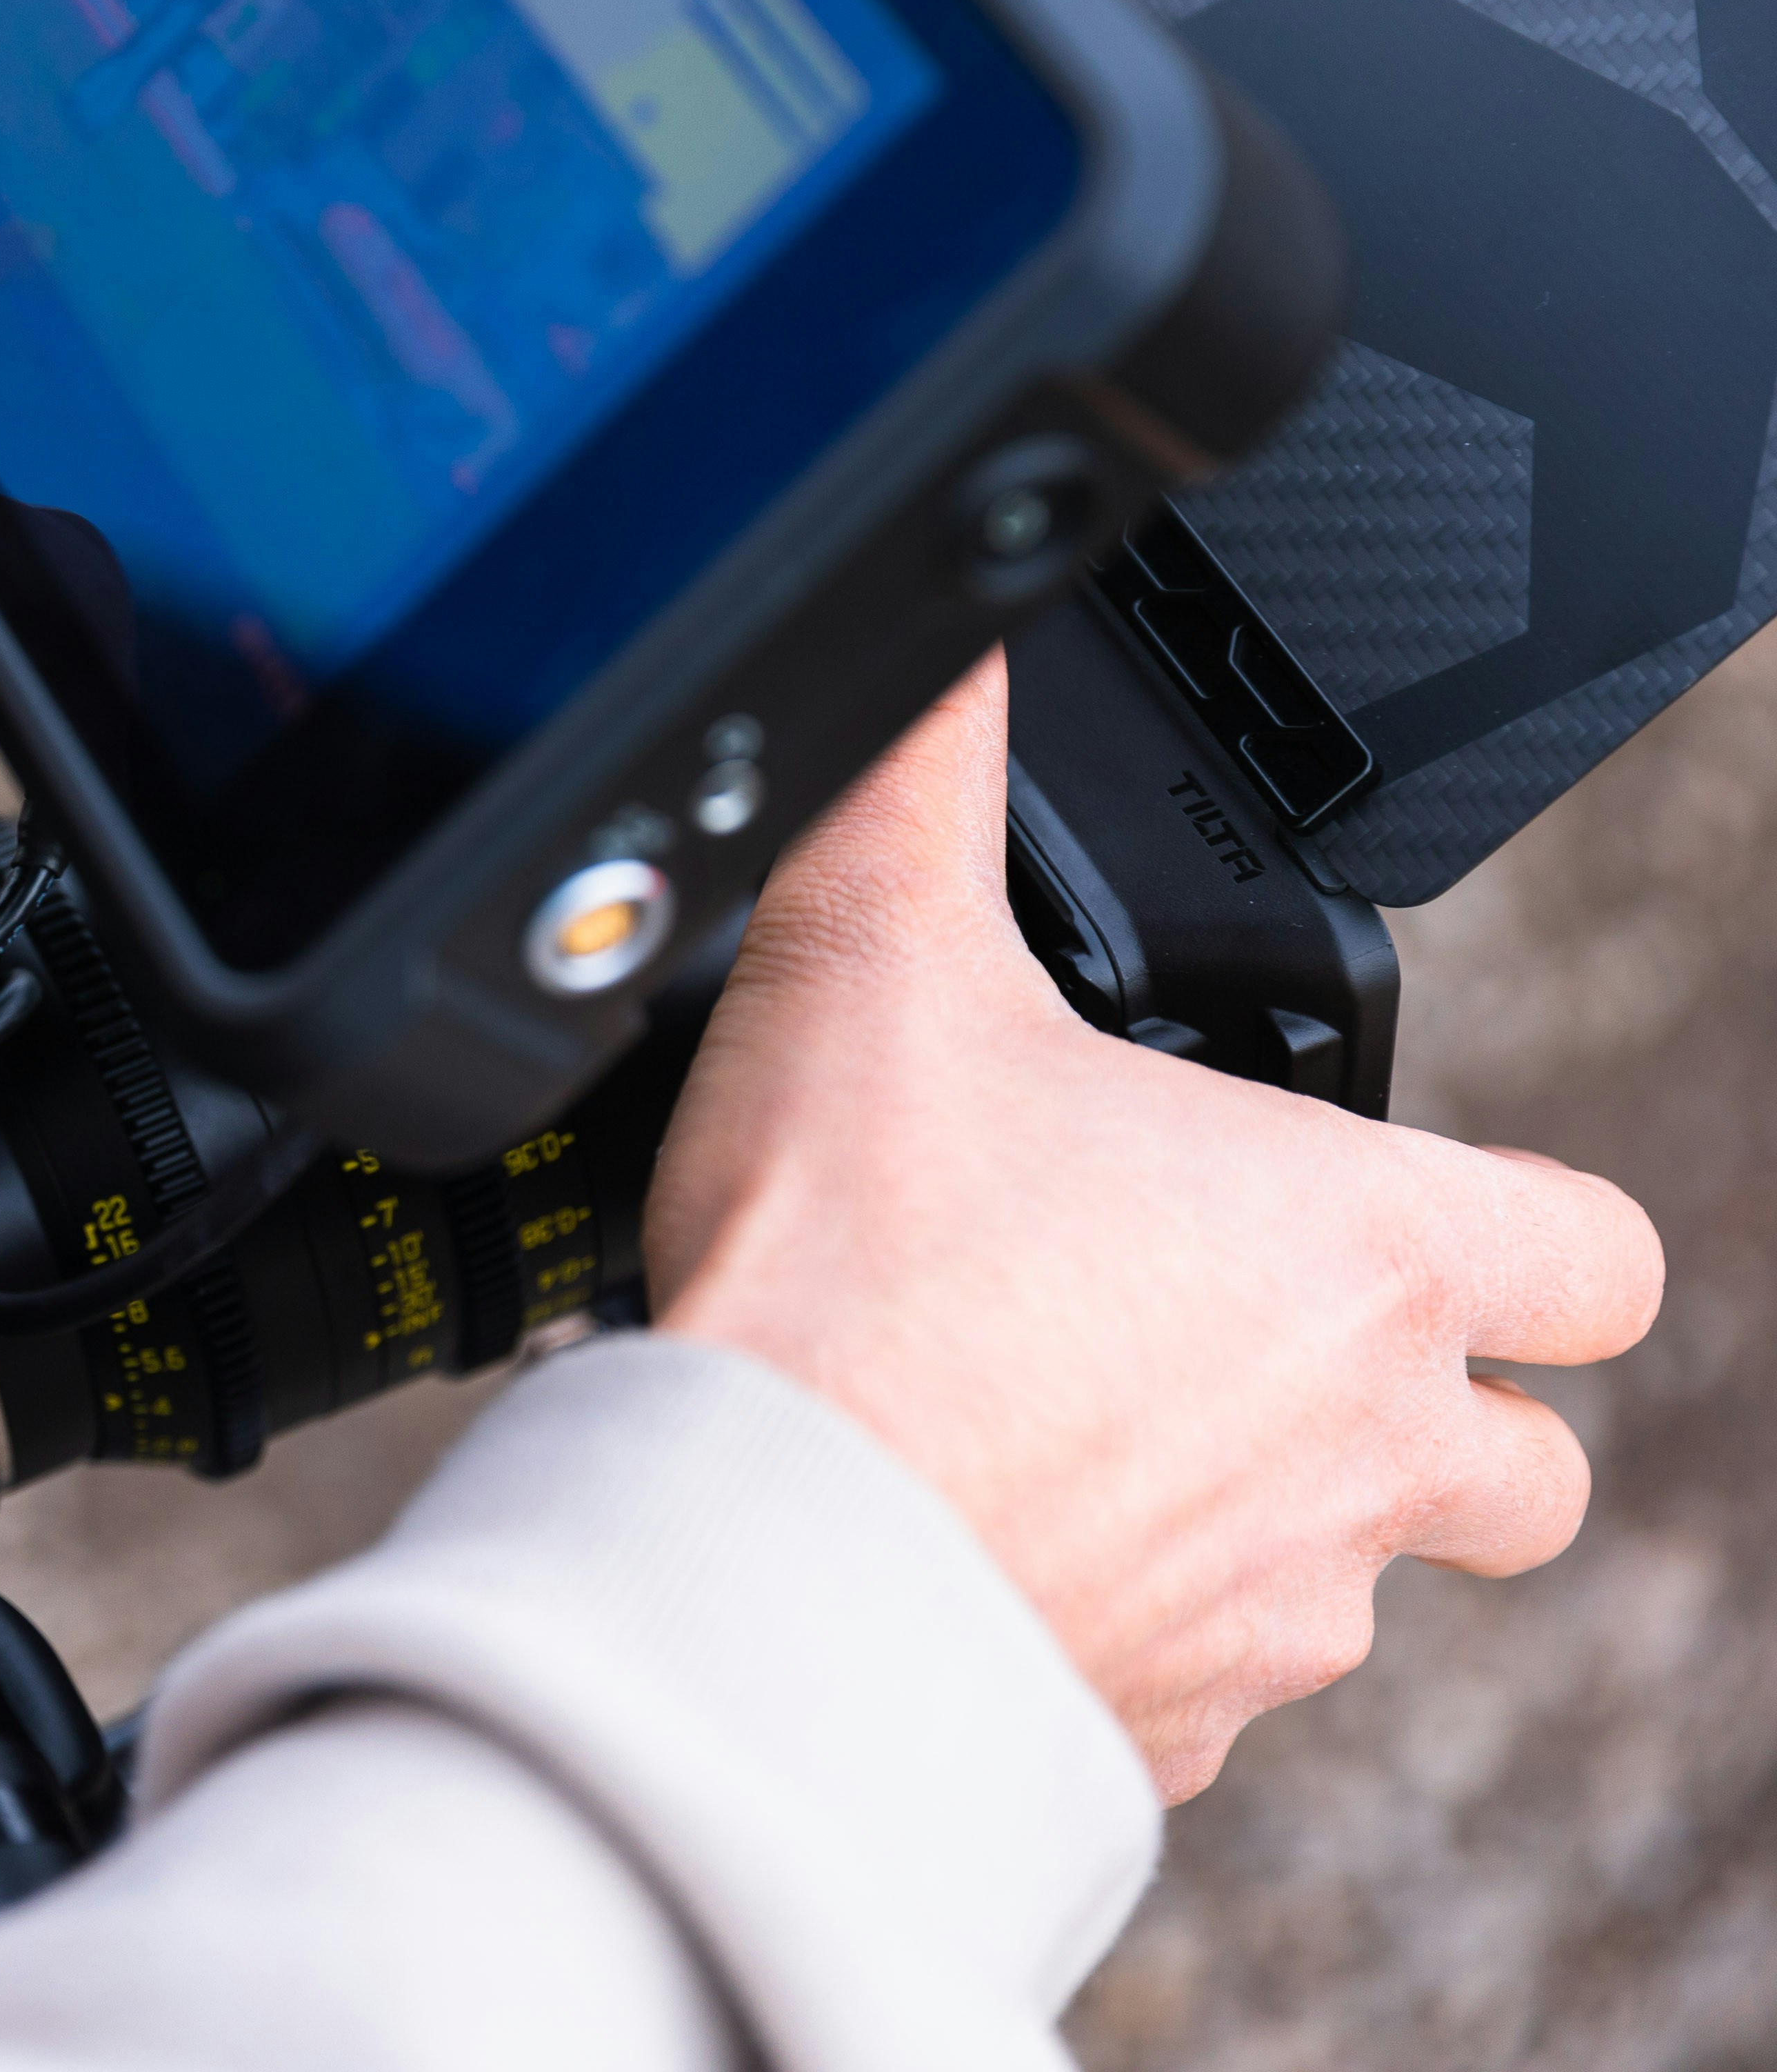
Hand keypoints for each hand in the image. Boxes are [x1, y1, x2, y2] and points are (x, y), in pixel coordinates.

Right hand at [645, 653, 1661, 1799]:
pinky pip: (1193, 1693)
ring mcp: (1274, 1617)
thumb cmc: (852, 1274)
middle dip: (1440, 1420)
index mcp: (1360, 1256)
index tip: (1422, 1214)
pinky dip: (1122, 1628)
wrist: (756, 1557)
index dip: (1535, 1227)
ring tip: (1074, 1437)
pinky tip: (983, 1547)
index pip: (1600, 1256)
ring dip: (1264, 1522)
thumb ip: (919, 780)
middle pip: (1534, 1474)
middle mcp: (1363, 1451)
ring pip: (1355, 1594)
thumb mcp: (873, 959)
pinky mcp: (1159, 1731)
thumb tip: (931, 626)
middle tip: (1261, 1348)